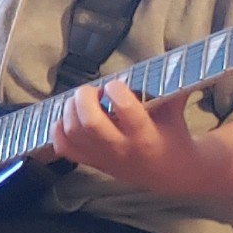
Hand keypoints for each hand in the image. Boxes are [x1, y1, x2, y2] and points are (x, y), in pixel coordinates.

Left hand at [49, 81, 208, 193]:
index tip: (115, 83)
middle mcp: (121, 149)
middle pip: (90, 123)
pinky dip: (59, 129)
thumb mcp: (173, 109)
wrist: (171, 173)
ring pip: (73, 132)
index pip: (126, 110)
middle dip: (85, 97)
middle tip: (93, 90)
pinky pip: (64, 147)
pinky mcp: (91, 162)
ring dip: (70, 109)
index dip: (116, 90)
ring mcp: (103, 157)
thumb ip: (167, 86)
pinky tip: (70, 117)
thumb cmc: (173, 135)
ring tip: (81, 100)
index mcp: (145, 136)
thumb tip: (164, 60)